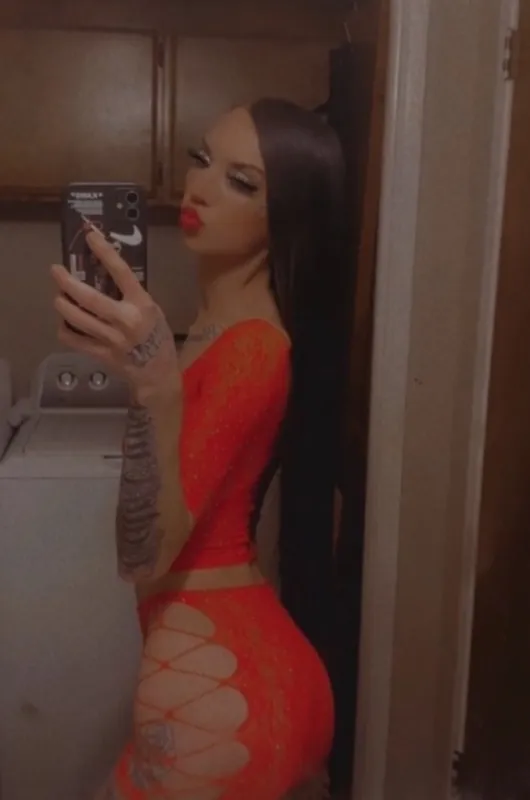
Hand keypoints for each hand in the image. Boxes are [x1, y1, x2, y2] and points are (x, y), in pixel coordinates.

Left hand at [51, 227, 179, 404]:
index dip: (104, 252)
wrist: (158, 372)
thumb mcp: (153, 311)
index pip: (121, 272)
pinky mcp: (101, 354)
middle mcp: (125, 320)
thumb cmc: (158, 337)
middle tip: (56, 271)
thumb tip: (106, 274)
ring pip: (76, 318)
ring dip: (62, 304)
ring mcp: (111, 339)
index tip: (90, 235)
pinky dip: (65, 329)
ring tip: (59, 297)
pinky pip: (74, 340)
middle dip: (67, 282)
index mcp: (141, 304)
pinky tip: (65, 323)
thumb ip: (132, 296)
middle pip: (88, 298)